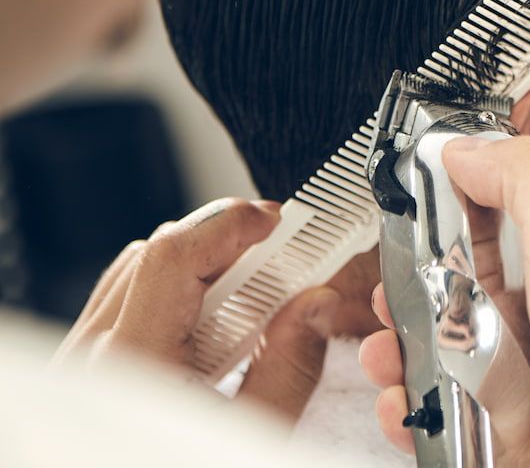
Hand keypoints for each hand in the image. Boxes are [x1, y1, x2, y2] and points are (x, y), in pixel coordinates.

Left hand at [55, 197, 340, 420]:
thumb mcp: (247, 438)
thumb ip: (287, 368)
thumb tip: (317, 304)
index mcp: (134, 365)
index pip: (177, 256)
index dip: (232, 224)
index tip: (278, 221)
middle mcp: (96, 353)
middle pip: (163, 253)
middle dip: (230, 244)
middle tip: (284, 258)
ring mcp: (81, 357)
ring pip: (141, 269)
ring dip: (201, 265)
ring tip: (250, 295)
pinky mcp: (84, 365)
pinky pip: (125, 296)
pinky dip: (172, 290)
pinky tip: (209, 322)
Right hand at [361, 137, 529, 466]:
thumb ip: (522, 176)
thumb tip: (469, 148)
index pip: (510, 224)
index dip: (459, 218)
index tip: (420, 215)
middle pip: (472, 293)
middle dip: (422, 289)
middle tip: (398, 288)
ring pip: (454, 356)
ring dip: (408, 350)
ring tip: (390, 349)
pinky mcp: (517, 437)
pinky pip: (452, 417)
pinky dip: (418, 409)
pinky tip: (407, 399)